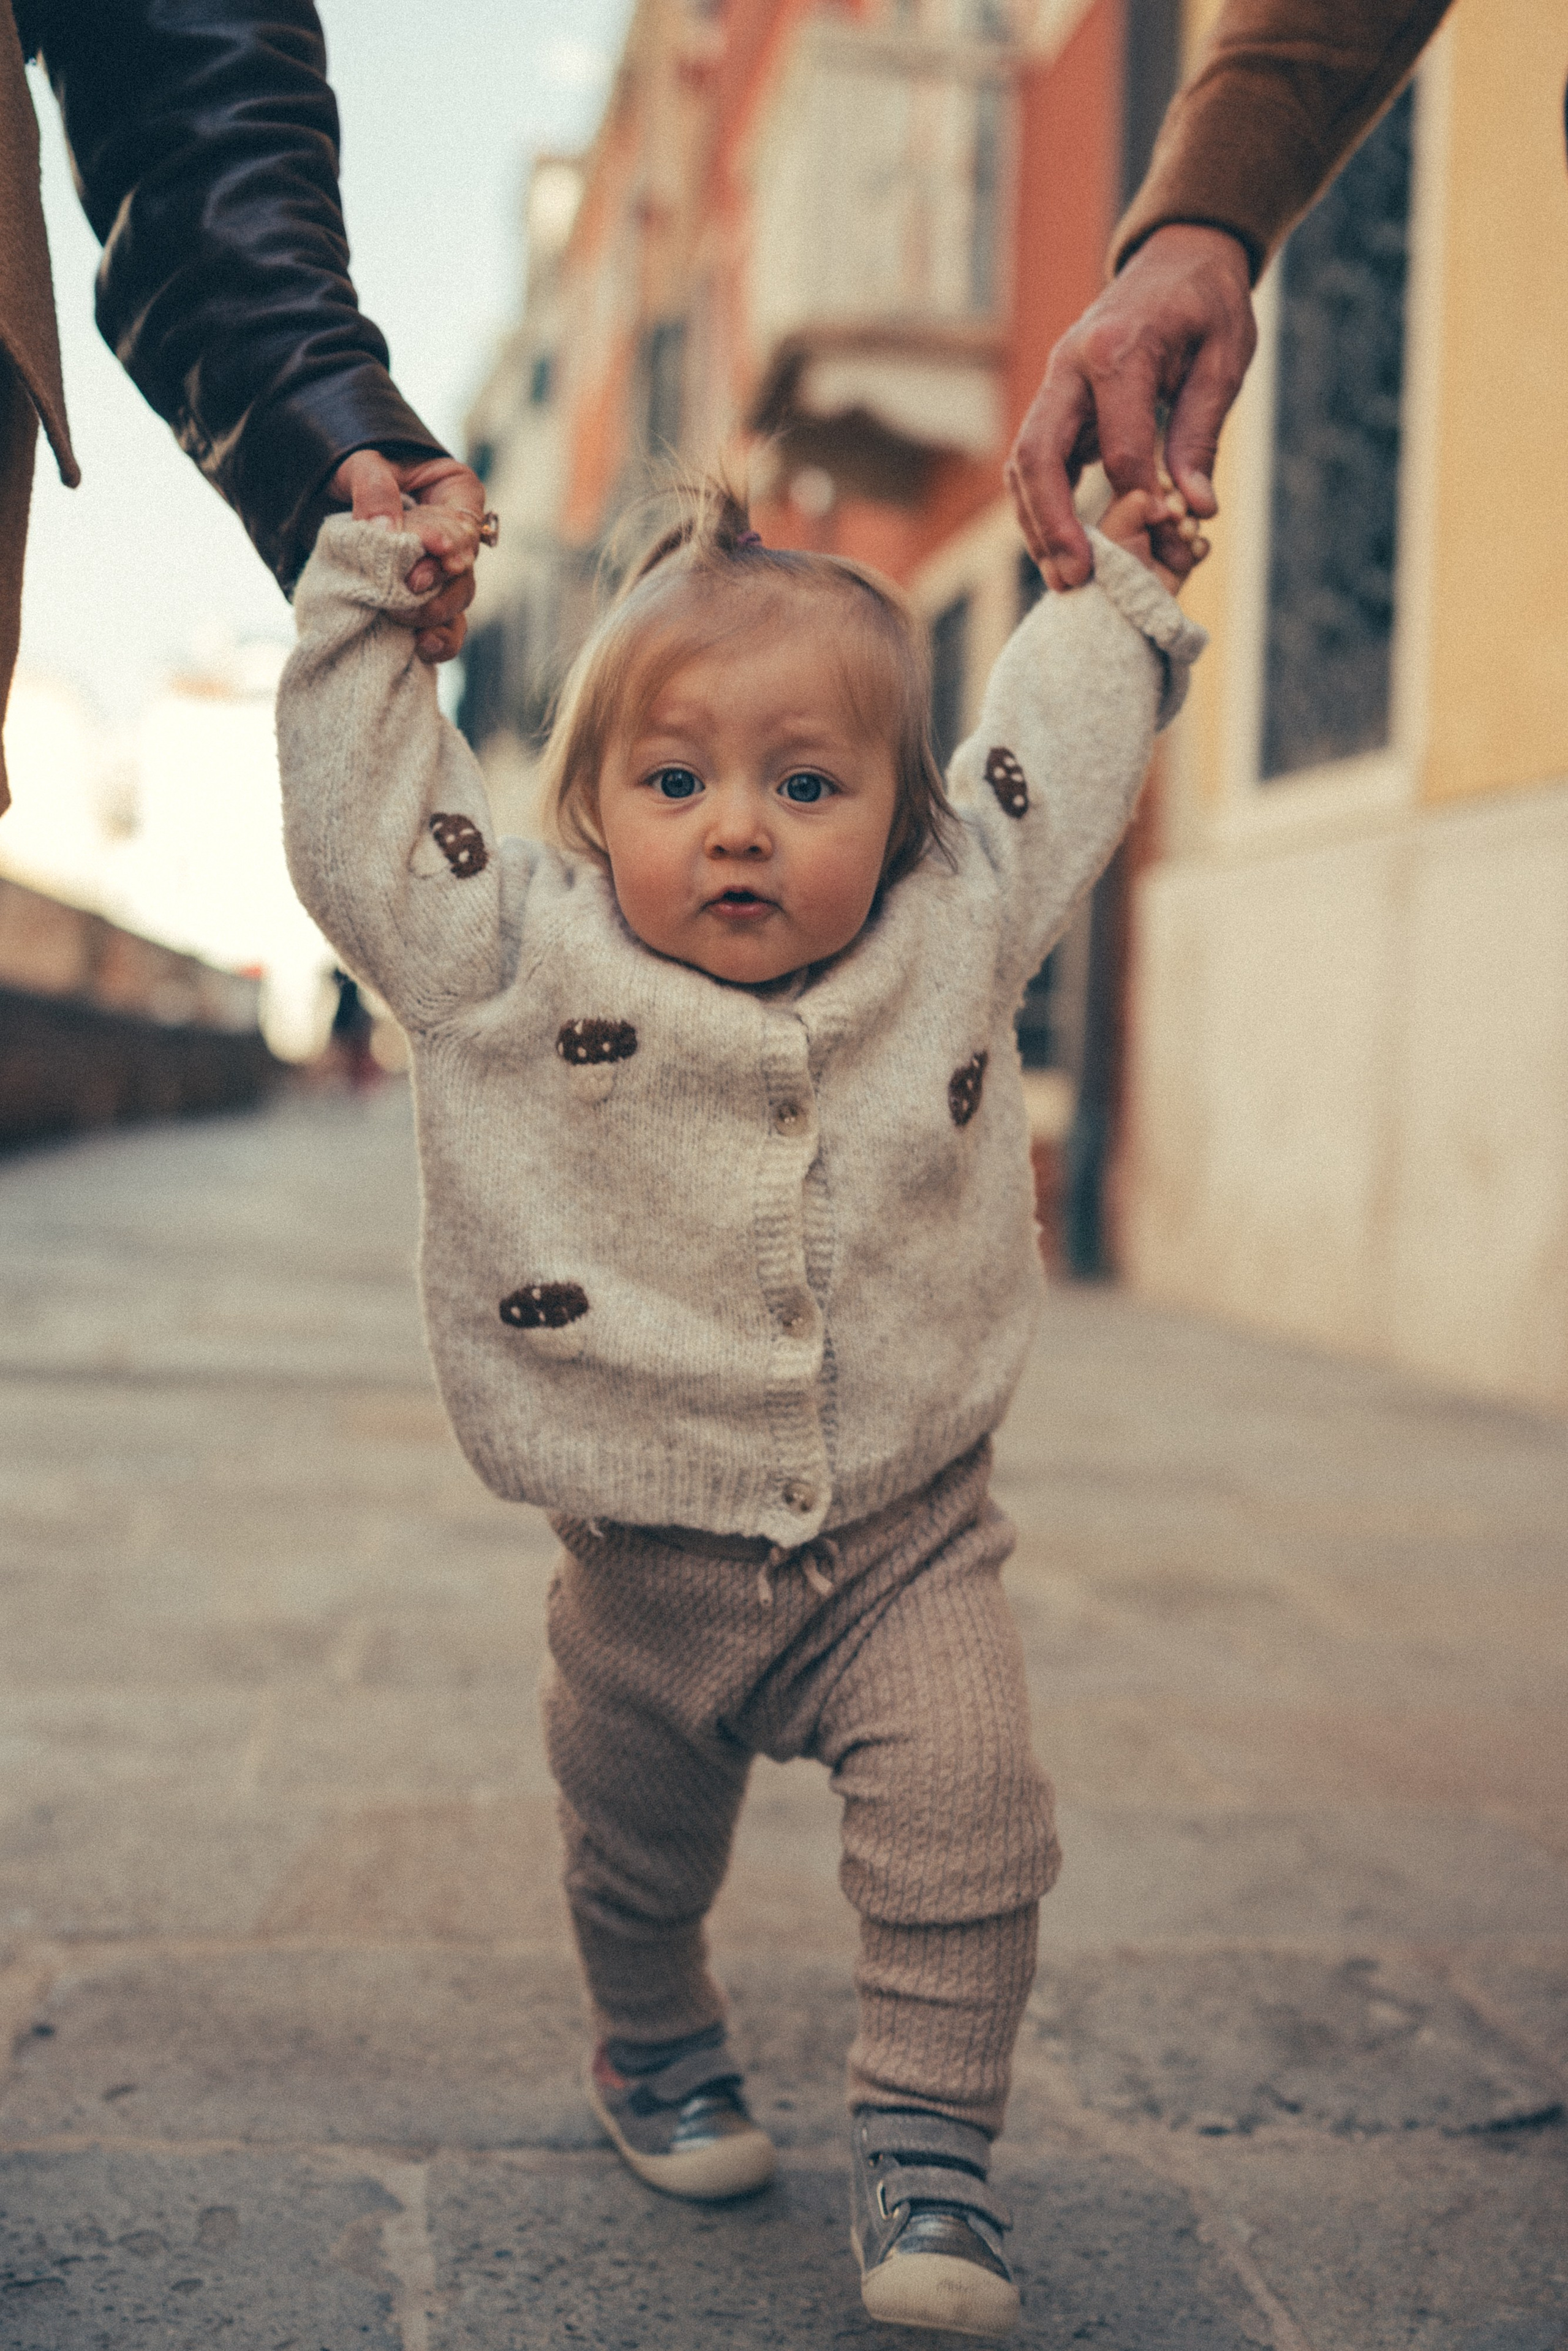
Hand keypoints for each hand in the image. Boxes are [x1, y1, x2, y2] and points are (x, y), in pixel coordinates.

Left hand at [329, 450, 484, 661]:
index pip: (465, 521)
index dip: (453, 539)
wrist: (321, 496)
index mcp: (452, 492)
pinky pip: (443, 627)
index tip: (434, 549)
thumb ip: (374, 489)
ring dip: (436, 613)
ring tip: (408, 619)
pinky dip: (438, 640)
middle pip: (465, 566)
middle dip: (440, 581)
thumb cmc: (349, 469)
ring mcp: (439, 572)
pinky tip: (423, 647)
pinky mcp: (421, 600)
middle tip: (412, 585)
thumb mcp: (360, 463)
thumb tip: (385, 530)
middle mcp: (453, 536)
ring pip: (457, 600)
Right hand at [1006, 224, 1255, 592]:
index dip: (1140, 499)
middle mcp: (1069, 365)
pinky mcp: (1055, 401)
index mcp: (1116, 349)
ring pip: (1024, 464)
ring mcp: (1054, 382)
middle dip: (1052, 524)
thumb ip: (1201, 432)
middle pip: (1037, 456)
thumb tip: (1194, 509)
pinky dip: (1041, 507)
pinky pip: (1034, 461)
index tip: (1166, 535)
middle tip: (1076, 579)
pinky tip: (1062, 548)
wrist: (1177, 255)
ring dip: (1037, 525)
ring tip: (1064, 578)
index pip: (1117, 446)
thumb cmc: (1207, 303)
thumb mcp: (1224, 358)